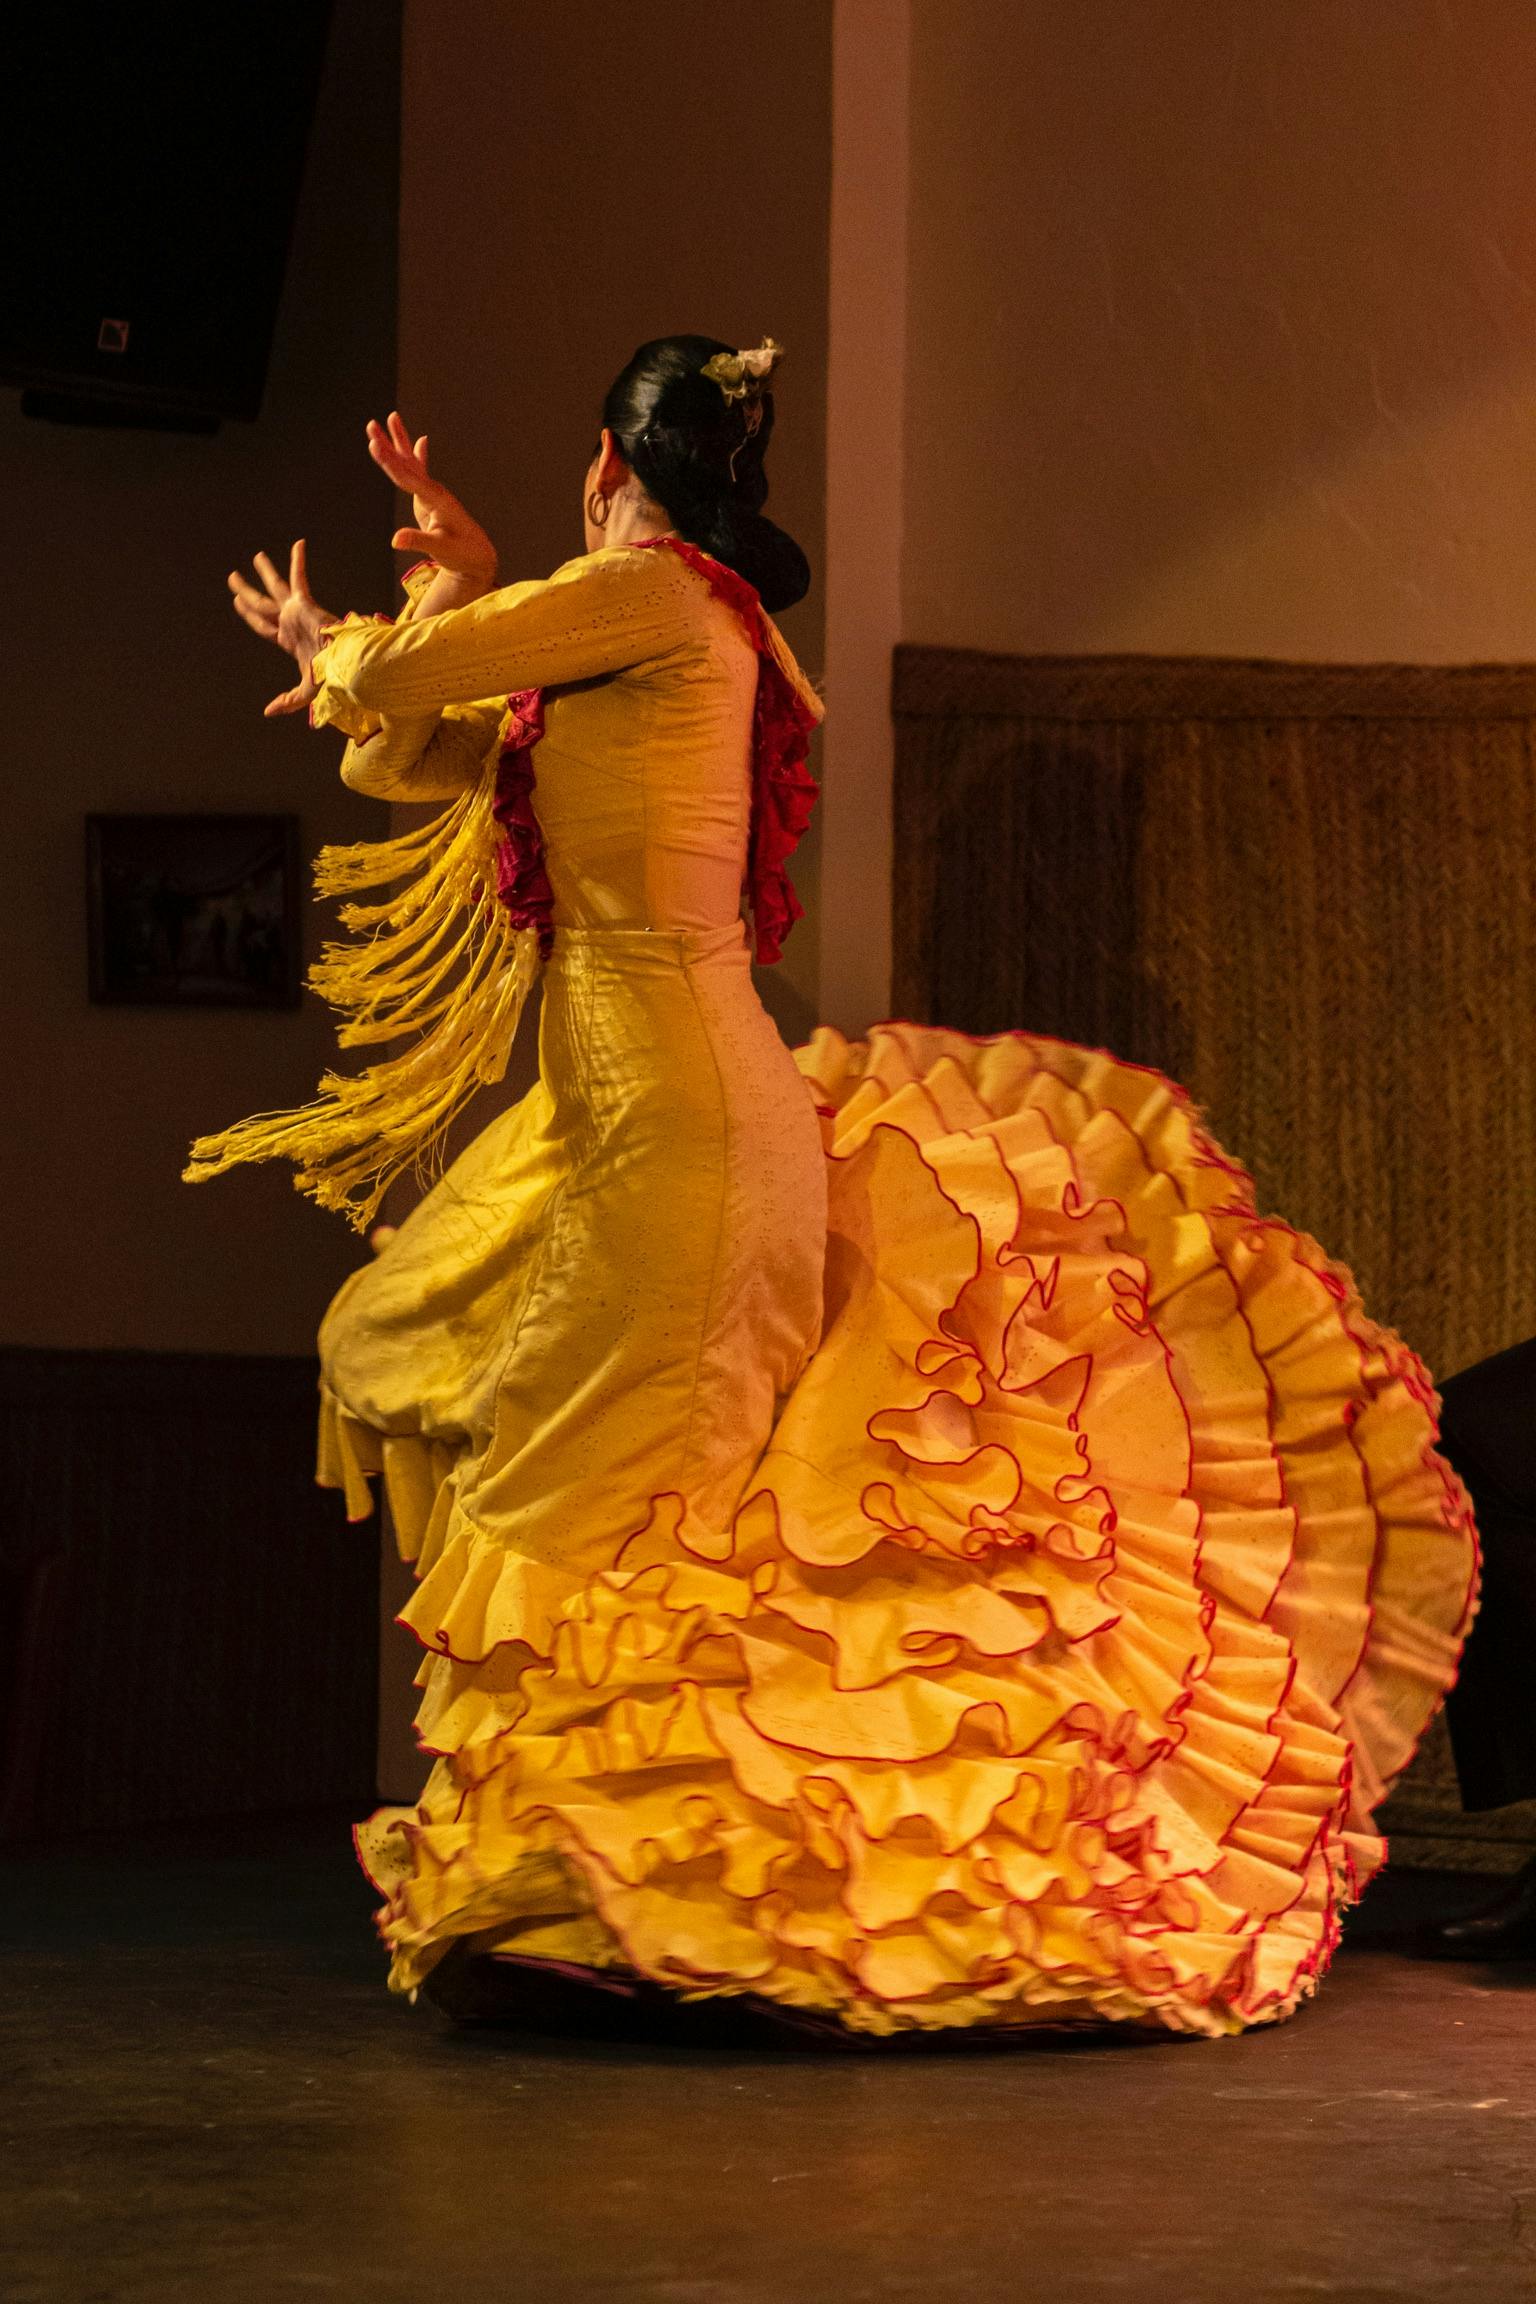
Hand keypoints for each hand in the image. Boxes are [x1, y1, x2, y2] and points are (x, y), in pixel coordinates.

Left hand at [227, 539, 337, 717]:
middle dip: (246, 592)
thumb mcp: (306, 692)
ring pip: (275, 588)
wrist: (347, 663)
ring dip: (265, 572)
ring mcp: (297, 612)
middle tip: (233, 579)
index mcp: (289, 640)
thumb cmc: (332, 677)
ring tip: (255, 557)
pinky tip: (298, 543)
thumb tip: (268, 712)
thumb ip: (288, 701)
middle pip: (262, 605)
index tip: (237, 602)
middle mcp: (290, 623)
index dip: (249, 616)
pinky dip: (298, 561)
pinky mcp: (306, 604)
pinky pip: (299, 577)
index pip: (264, 626)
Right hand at [366, 411, 497, 585]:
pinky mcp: (430, 499)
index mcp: (436, 499)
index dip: (390, 462)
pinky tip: (422, 441)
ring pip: (411, 463)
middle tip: (372, 425)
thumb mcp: (439, 548)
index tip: (374, 445)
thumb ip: (418, 541)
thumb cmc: (461, 553)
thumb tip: (395, 540)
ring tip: (390, 418)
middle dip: (389, 444)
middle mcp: (434, 491)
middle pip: (406, 464)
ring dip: (399, 443)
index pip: (407, 477)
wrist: (477, 556)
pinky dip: (419, 456)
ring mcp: (433, 493)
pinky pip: (421, 473)